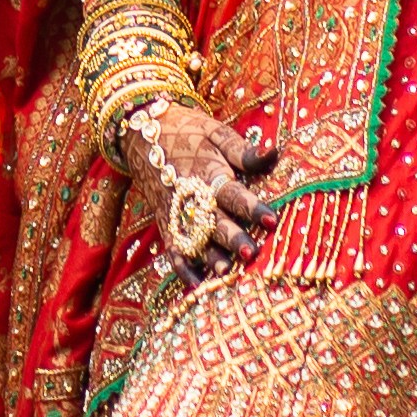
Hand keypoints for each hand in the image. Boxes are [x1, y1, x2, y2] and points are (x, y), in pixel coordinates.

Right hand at [123, 98, 274, 271]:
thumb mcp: (216, 132)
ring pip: (193, 240)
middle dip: (231, 238)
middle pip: (213, 221)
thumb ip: (243, 150)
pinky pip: (172, 249)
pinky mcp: (165, 223)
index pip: (232, 193)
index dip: (251, 206)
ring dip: (209, 257)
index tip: (271, 219)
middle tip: (250, 253)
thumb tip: (275, 153)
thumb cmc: (188, 131)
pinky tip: (197, 285)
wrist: (141, 130)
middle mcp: (191, 196)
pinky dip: (182, 268)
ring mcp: (176, 212)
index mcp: (208, 172)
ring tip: (225, 272)